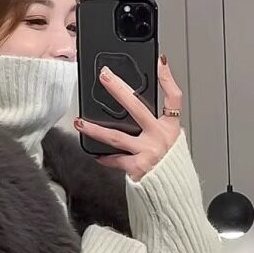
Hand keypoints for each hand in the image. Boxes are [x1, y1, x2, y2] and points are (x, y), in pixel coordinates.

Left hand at [74, 55, 183, 180]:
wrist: (172, 190)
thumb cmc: (169, 165)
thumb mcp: (169, 140)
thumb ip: (155, 123)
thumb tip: (131, 106)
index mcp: (170, 128)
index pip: (173, 98)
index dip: (168, 78)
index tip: (159, 61)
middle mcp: (160, 137)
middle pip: (137, 107)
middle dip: (118, 89)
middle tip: (105, 76)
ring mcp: (148, 151)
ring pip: (116, 136)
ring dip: (95, 129)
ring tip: (80, 122)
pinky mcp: (137, 167)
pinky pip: (116, 159)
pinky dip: (104, 157)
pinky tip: (95, 154)